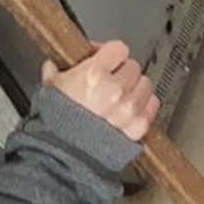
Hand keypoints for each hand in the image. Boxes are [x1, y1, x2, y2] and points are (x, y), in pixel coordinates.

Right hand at [41, 41, 159, 140]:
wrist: (65, 155)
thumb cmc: (57, 125)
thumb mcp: (51, 88)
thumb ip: (55, 71)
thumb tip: (54, 65)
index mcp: (94, 75)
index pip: (119, 49)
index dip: (111, 54)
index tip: (106, 59)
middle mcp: (115, 90)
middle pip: (133, 66)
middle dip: (121, 72)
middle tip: (110, 81)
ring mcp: (129, 108)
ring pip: (145, 84)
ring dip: (134, 88)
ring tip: (119, 97)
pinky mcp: (139, 125)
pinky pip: (152, 104)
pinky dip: (143, 105)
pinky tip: (129, 108)